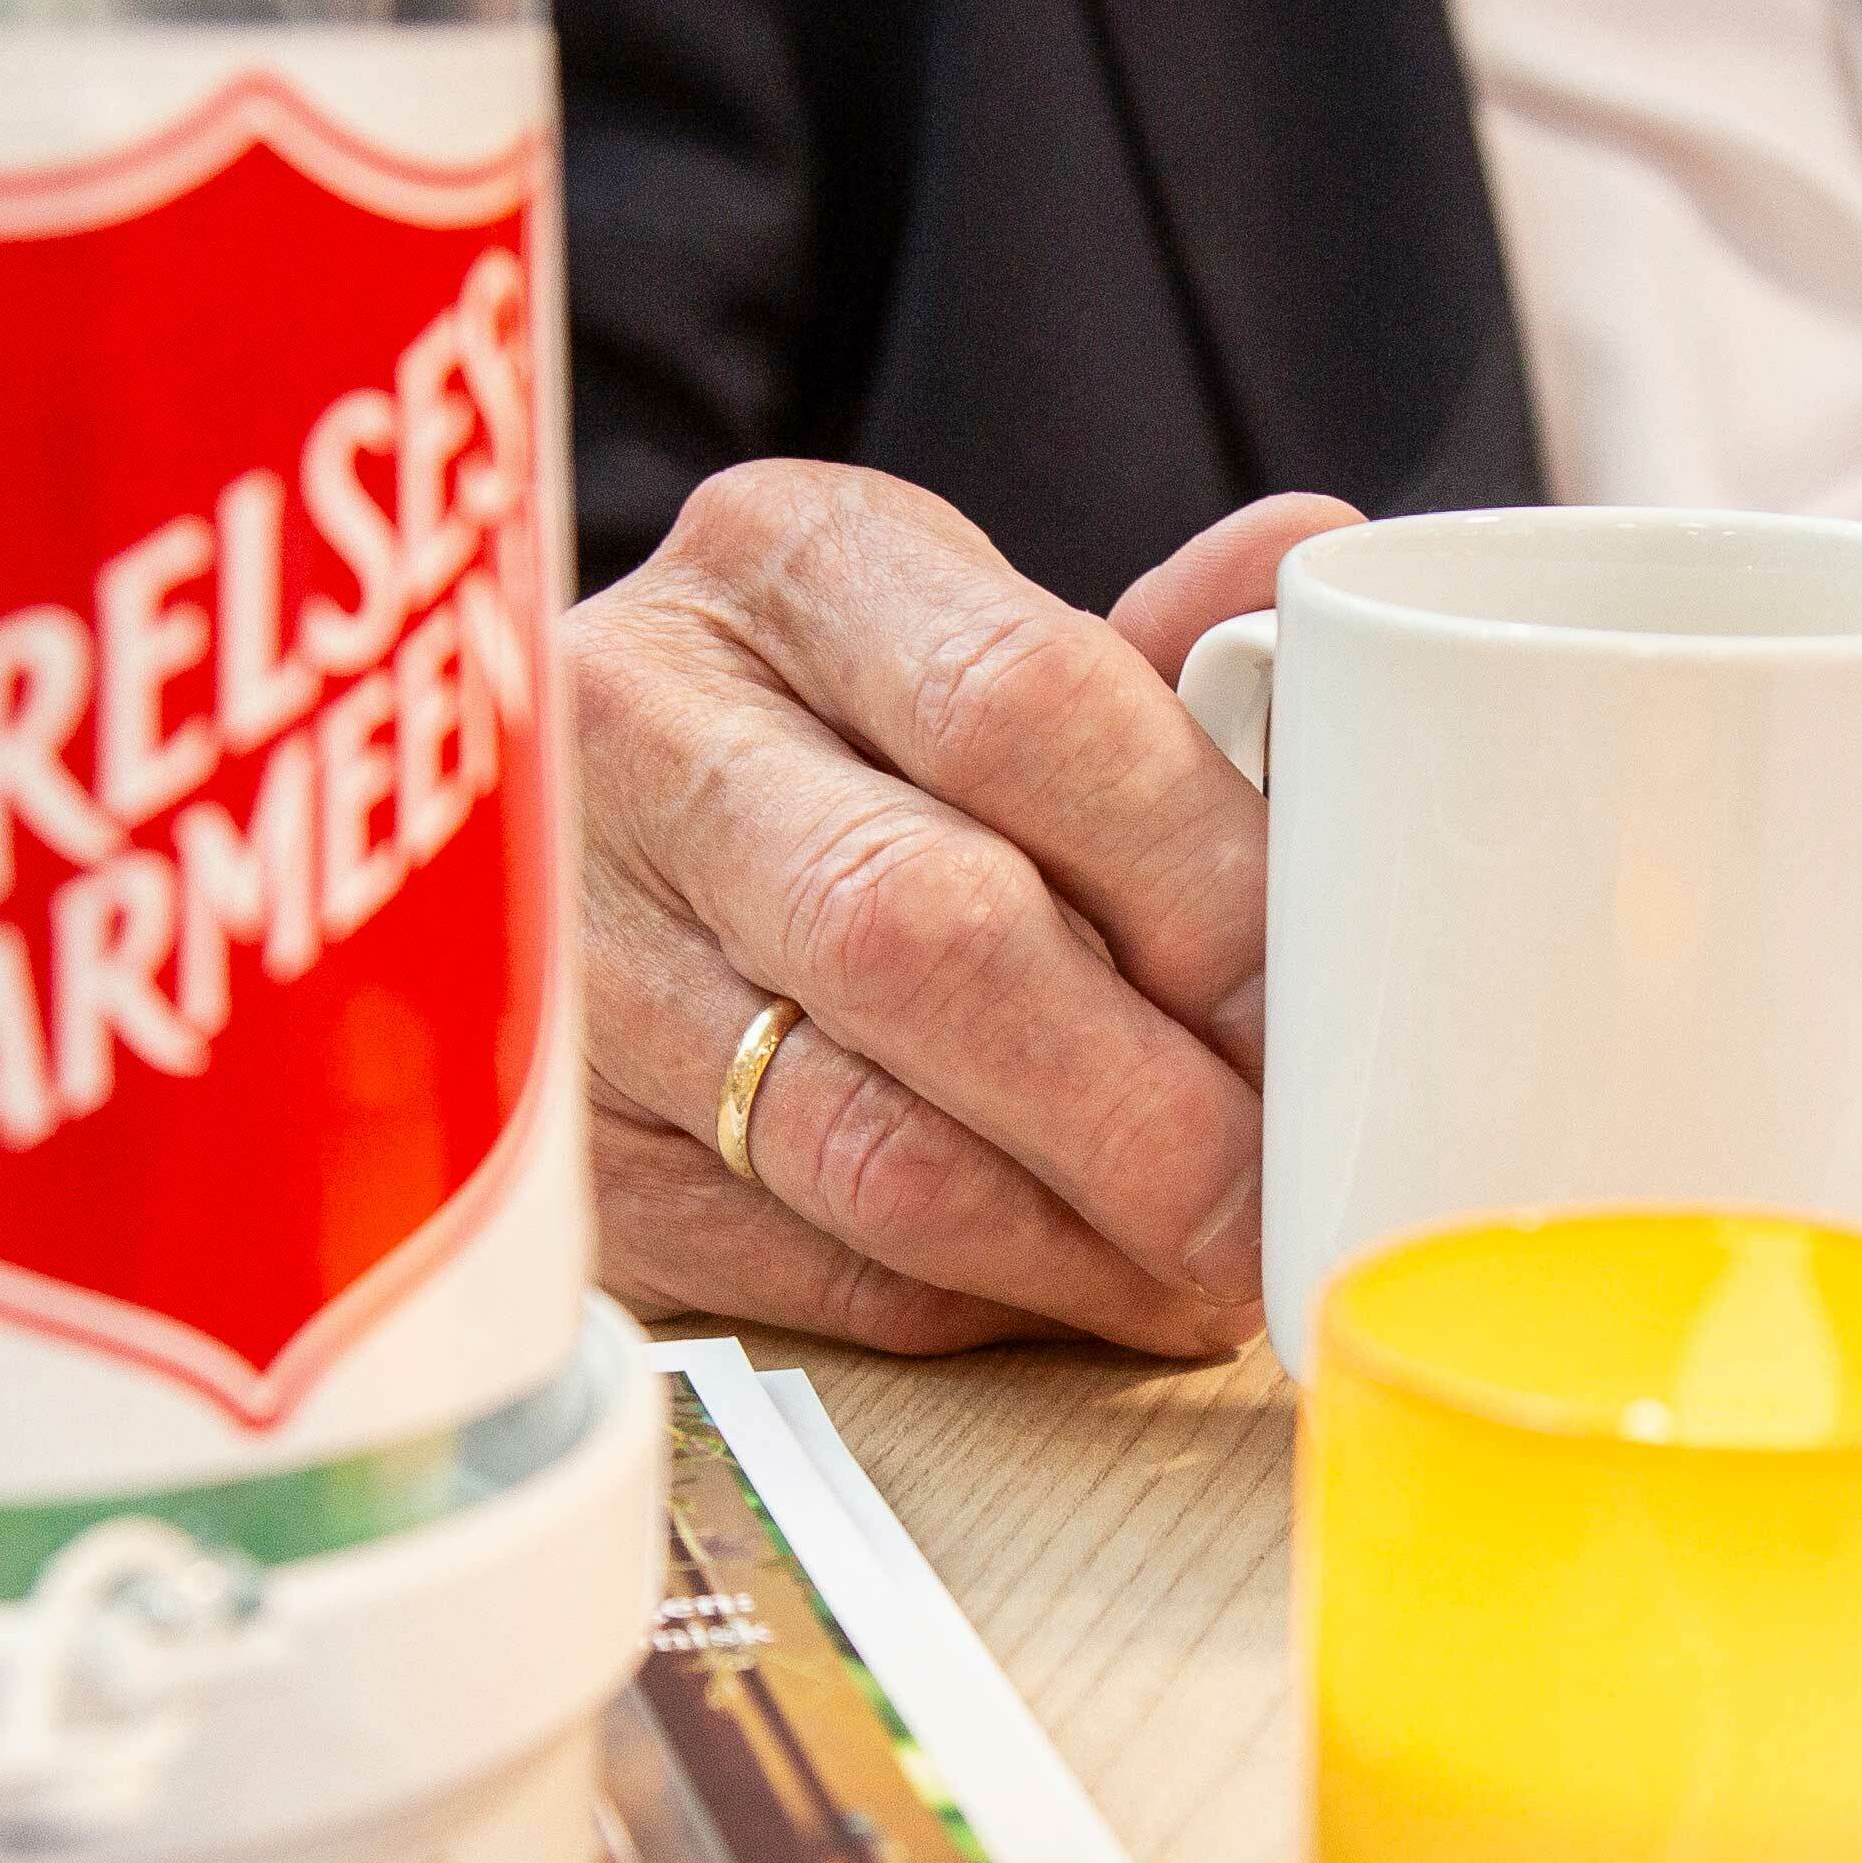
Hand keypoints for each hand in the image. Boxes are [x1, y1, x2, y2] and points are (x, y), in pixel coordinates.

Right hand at [574, 464, 1352, 1354]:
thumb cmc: (819, 746)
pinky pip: (814, 1264)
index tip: (1332, 1011)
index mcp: (788, 566)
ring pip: (869, 1142)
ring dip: (1083, 1238)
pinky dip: (987, 1297)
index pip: (1027, 708)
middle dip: (1149, 1103)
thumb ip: (1142, 653)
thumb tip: (1319, 576)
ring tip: (1214, 1265)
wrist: (529, 846)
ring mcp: (570, 950)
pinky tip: (1085, 1284)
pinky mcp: (563, 1153)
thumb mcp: (959, 644)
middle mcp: (642, 732)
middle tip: (1283, 1192)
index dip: (1205, 888)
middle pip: (926, 936)